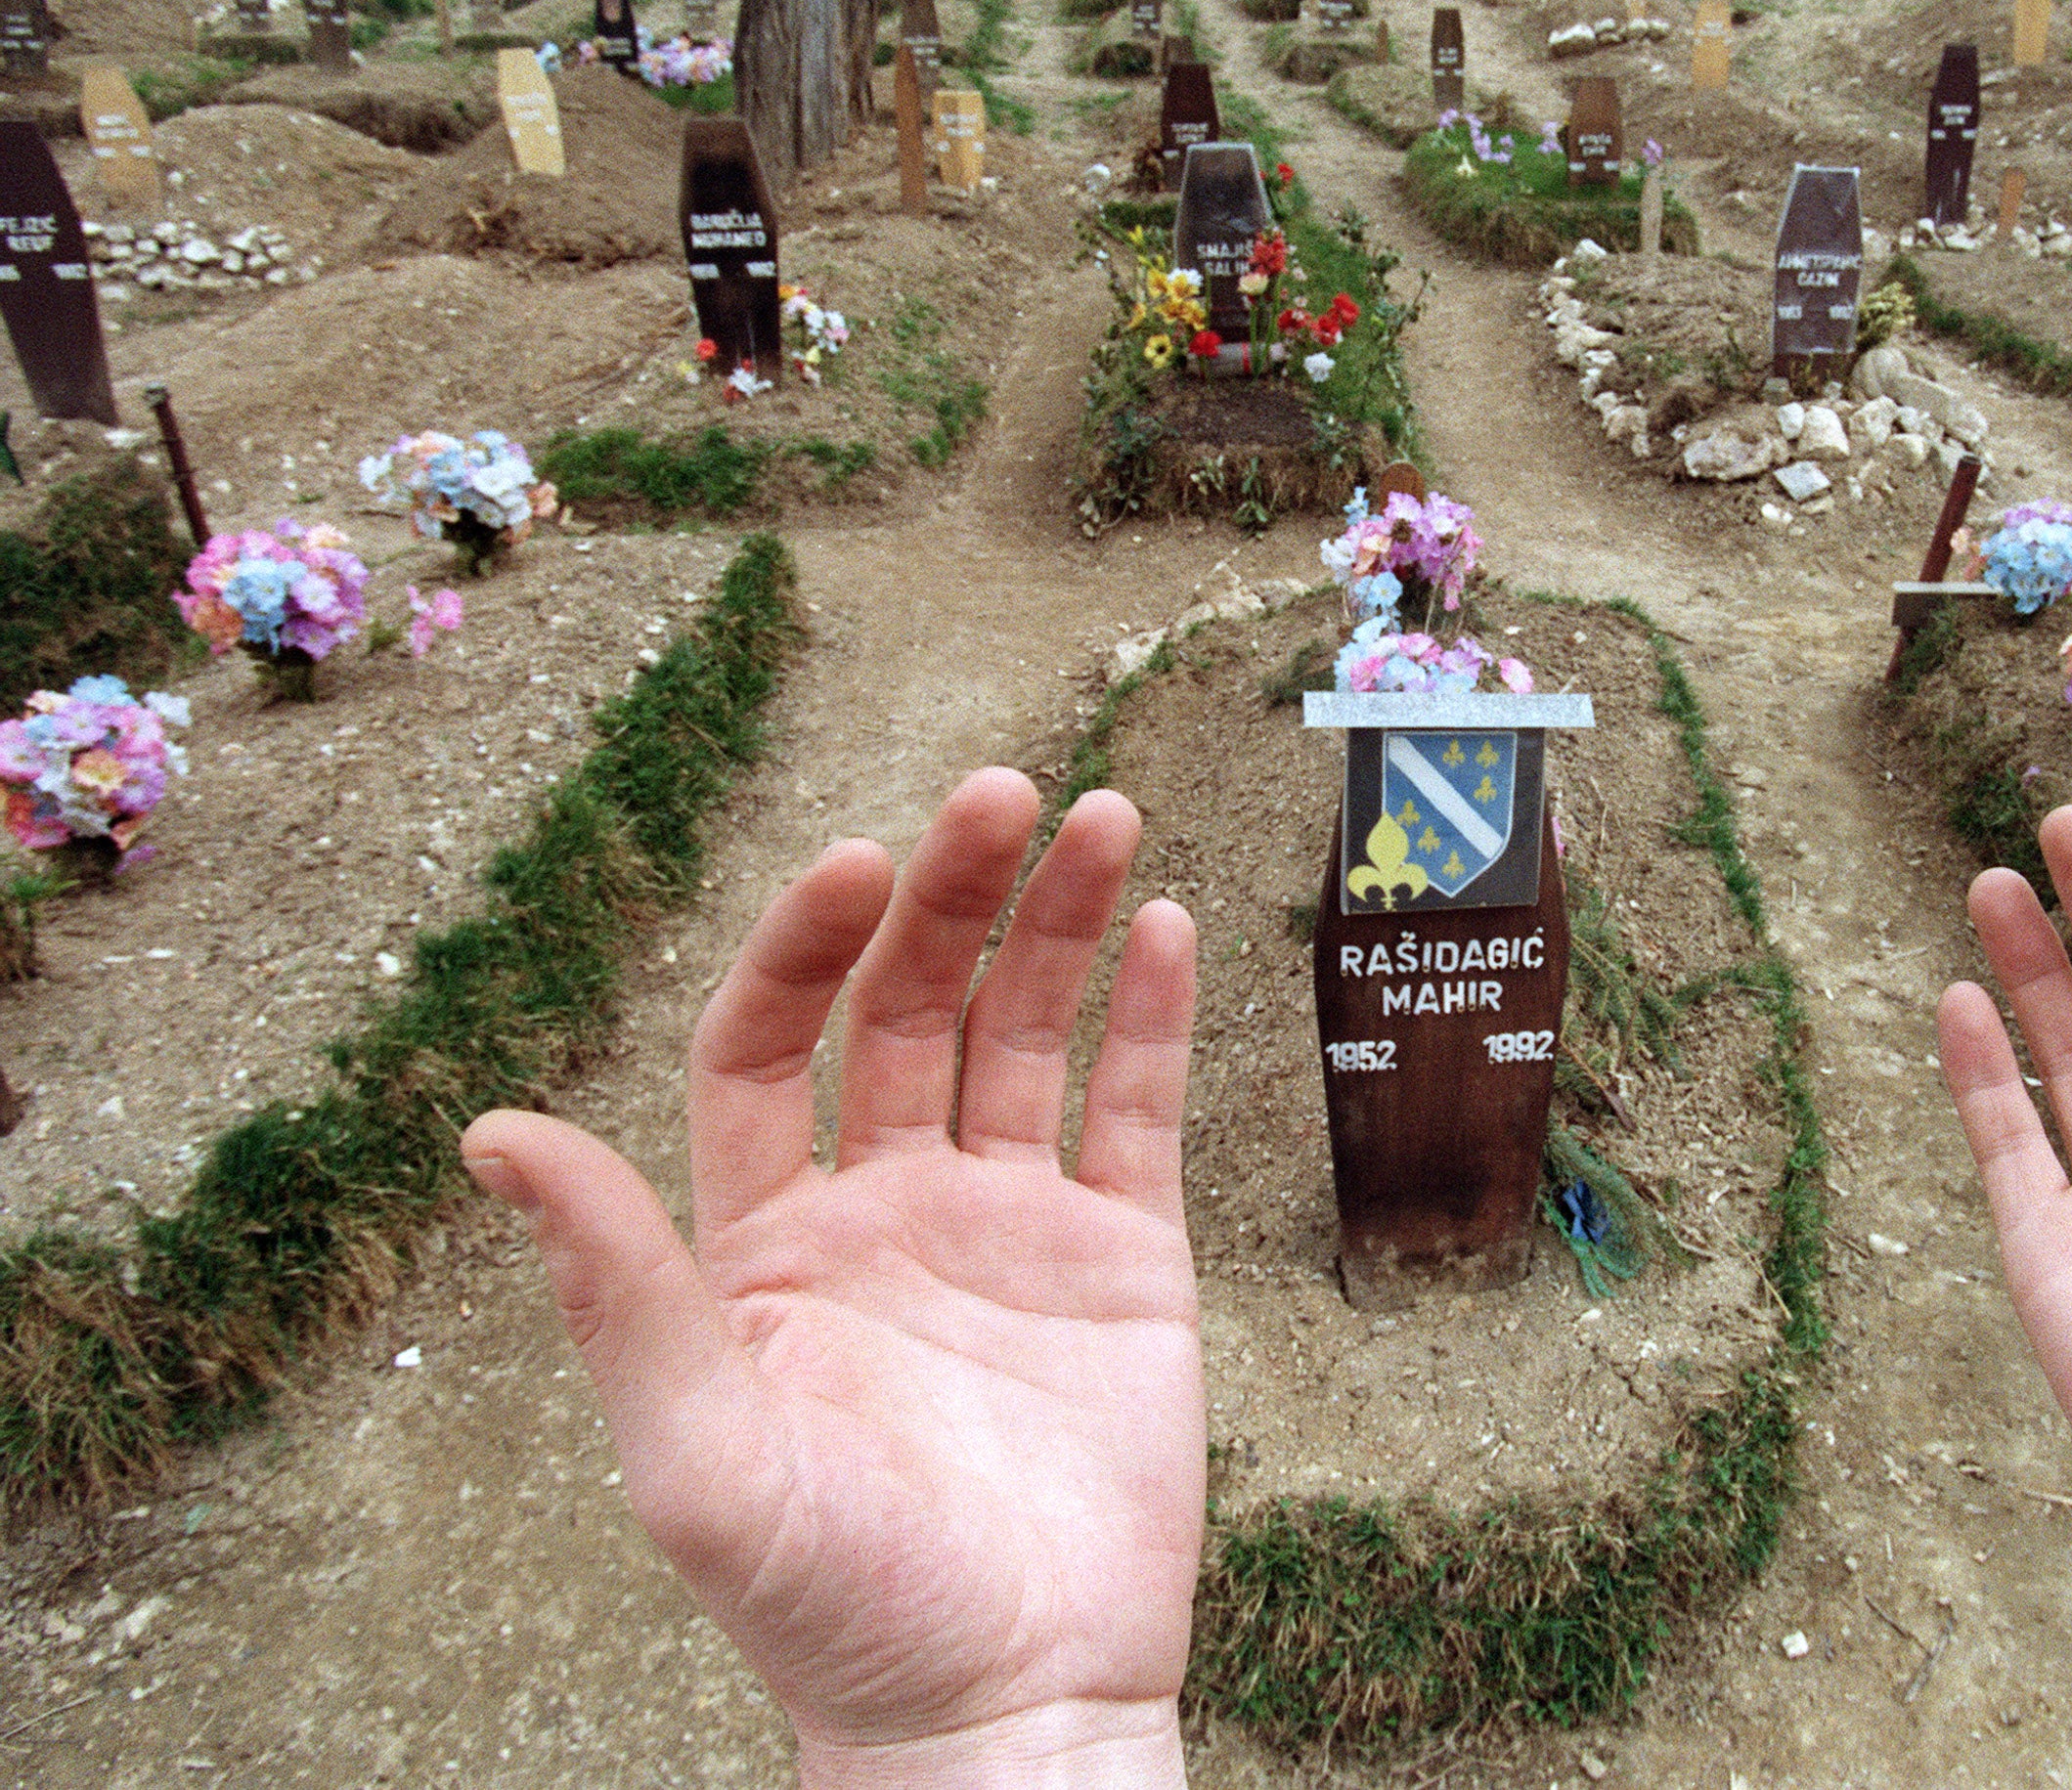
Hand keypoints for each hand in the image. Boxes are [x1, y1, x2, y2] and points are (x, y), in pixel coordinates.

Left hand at [463, 771, 1201, 1788]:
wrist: (1011, 1705)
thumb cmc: (835, 1608)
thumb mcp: (700, 1453)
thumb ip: (616, 1287)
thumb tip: (491, 1128)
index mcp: (768, 1243)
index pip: (771, 1043)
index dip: (807, 944)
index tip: (860, 864)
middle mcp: (885, 1209)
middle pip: (908, 1008)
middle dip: (950, 892)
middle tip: (1000, 790)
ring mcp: (1009, 1228)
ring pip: (1028, 1034)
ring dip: (1059, 921)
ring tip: (1102, 813)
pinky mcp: (1121, 1265)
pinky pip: (1135, 1115)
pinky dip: (1153, 1020)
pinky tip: (1162, 928)